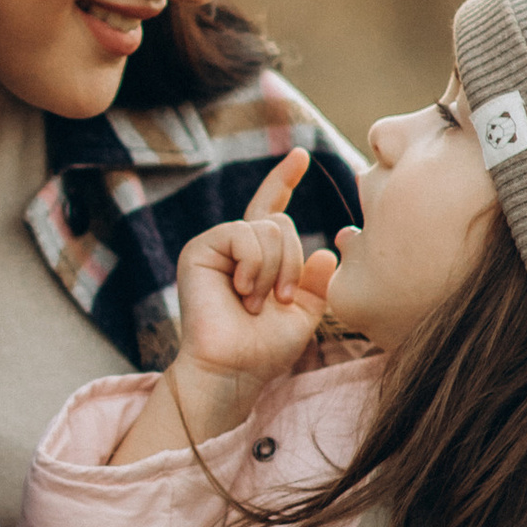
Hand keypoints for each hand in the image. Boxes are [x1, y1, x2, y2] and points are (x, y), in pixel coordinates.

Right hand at [109, 153, 338, 464]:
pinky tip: (243, 291)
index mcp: (259, 256)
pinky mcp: (200, 249)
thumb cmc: (265, 349)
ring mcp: (217, 245)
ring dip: (274, 270)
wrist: (234, 371)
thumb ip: (318, 281)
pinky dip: (254, 265)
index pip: (272, 208)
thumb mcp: (305, 313)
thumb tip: (325, 250)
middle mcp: (236, 245)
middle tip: (279, 300)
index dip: (283, 180)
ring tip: (256, 302)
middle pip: (283, 223)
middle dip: (292, 265)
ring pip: (269, 229)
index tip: (300, 155)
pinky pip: (245, 233)